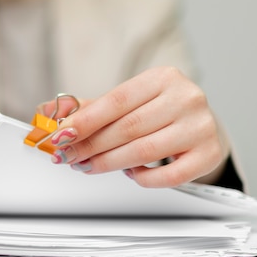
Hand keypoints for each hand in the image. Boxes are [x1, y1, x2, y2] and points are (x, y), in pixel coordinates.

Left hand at [41, 67, 229, 187]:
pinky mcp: (208, 154)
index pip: (116, 100)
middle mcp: (186, 98)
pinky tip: (130, 173)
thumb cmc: (159, 111)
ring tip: (89, 165)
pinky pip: (169, 176)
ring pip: (144, 152)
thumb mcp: (129, 101)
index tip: (61, 135)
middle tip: (68, 156)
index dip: (85, 121)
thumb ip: (91, 108)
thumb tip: (48, 112)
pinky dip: (142, 178)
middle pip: (127, 128)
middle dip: (91, 146)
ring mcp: (200, 126)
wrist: (201, 124)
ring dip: (109, 163)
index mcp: (163, 78)